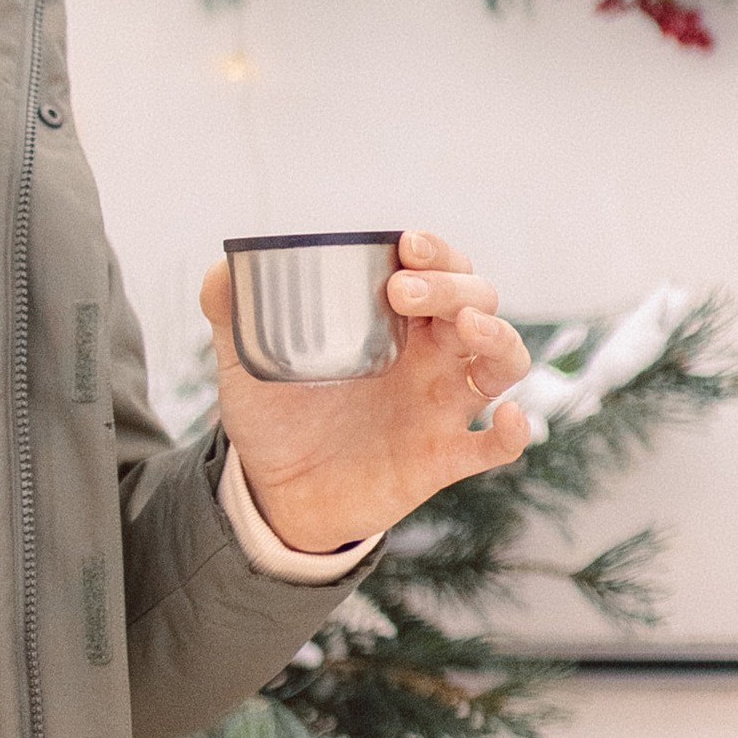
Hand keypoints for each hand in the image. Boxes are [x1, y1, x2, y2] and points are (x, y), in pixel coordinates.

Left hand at [201, 227, 532, 553]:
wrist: (273, 492)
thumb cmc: (274, 414)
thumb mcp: (245, 360)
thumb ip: (232, 311)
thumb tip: (222, 270)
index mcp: (393, 321)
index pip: (438, 268)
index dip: (435, 251)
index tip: (405, 244)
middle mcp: (428, 355)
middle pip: (476, 301)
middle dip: (451, 286)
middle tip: (402, 290)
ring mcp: (441, 405)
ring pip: (503, 360)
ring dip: (497, 337)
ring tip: (465, 329)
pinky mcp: (442, 458)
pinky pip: (496, 445)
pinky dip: (515, 432)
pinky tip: (509, 417)